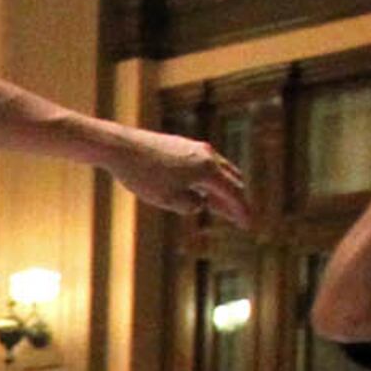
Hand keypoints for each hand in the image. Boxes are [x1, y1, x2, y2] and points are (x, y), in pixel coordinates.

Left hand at [110, 130, 250, 228]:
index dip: (241, 211)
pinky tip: (204, 189)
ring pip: (219, 171)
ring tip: (223, 206)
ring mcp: (196, 148)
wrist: (122, 148)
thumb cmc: (143, 175)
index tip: (248, 224)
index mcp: (207, 170)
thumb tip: (201, 202)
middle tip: (240, 218)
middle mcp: (207, 155)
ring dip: (224, 190)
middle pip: (231, 180)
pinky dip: (211, 180)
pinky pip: (206, 165)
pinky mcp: (183, 146)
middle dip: (236, 201)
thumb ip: (190, 205)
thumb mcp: (168, 200)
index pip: (233, 193)